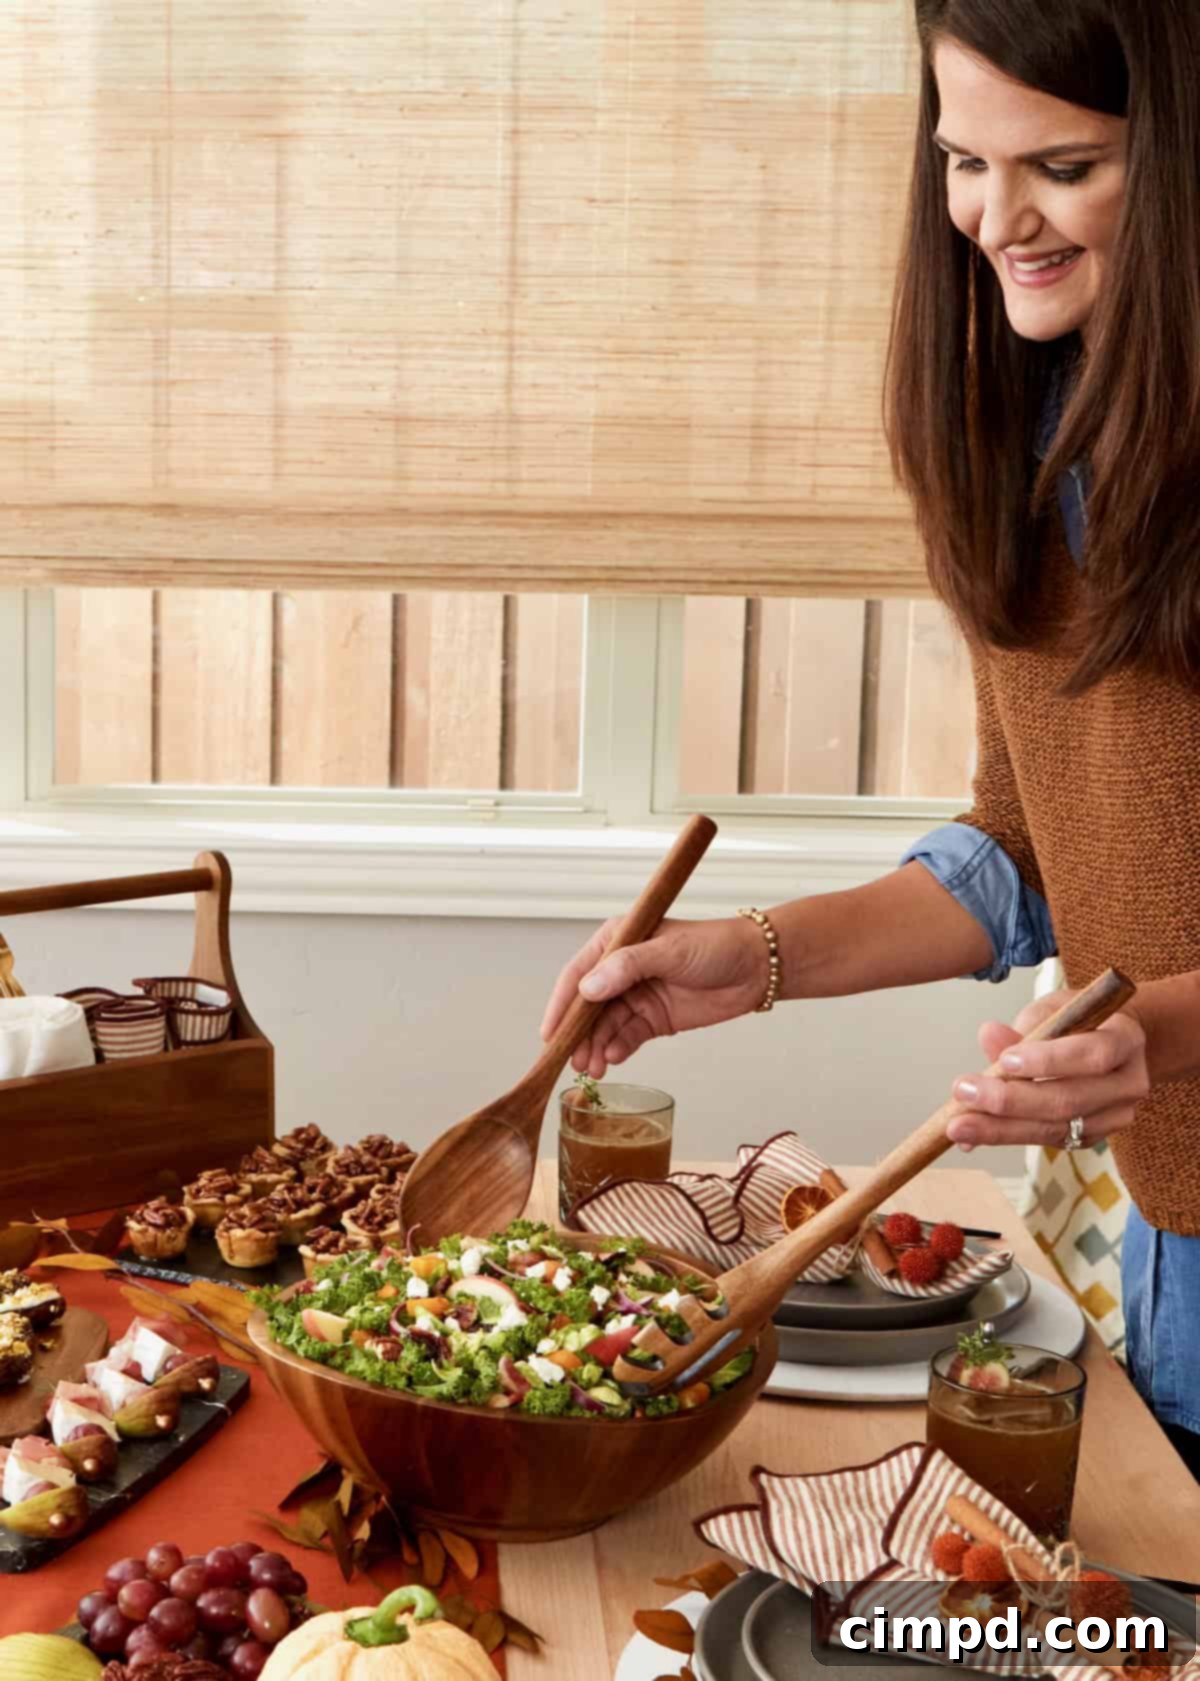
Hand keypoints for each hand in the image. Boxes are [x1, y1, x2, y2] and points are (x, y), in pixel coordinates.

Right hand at [539, 915, 769, 1077]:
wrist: (757, 968)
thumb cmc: (715, 946)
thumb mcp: (669, 952)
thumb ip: (627, 967)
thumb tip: (588, 989)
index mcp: (617, 942)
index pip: (578, 974)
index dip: (560, 1005)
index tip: (549, 1033)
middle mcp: (621, 969)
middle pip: (587, 1006)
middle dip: (578, 1034)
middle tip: (573, 1060)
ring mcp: (636, 995)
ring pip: (605, 1026)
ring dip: (596, 1047)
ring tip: (593, 1068)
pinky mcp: (653, 1018)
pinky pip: (627, 1037)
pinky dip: (618, 1049)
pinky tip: (613, 1059)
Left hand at [945, 987, 1149, 1151]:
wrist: (1114, 1043)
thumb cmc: (1081, 1019)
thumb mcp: (1056, 1009)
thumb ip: (1026, 1026)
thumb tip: (988, 1035)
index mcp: (1125, 1040)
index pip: (1092, 1055)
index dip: (1048, 1061)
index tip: (1005, 1061)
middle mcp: (1128, 1083)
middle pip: (1069, 1100)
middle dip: (1011, 1101)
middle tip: (964, 1093)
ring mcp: (1114, 1116)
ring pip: (1056, 1127)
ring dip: (1001, 1128)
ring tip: (958, 1125)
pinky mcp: (1093, 1136)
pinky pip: (1048, 1139)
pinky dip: (1007, 1136)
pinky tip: (973, 1135)